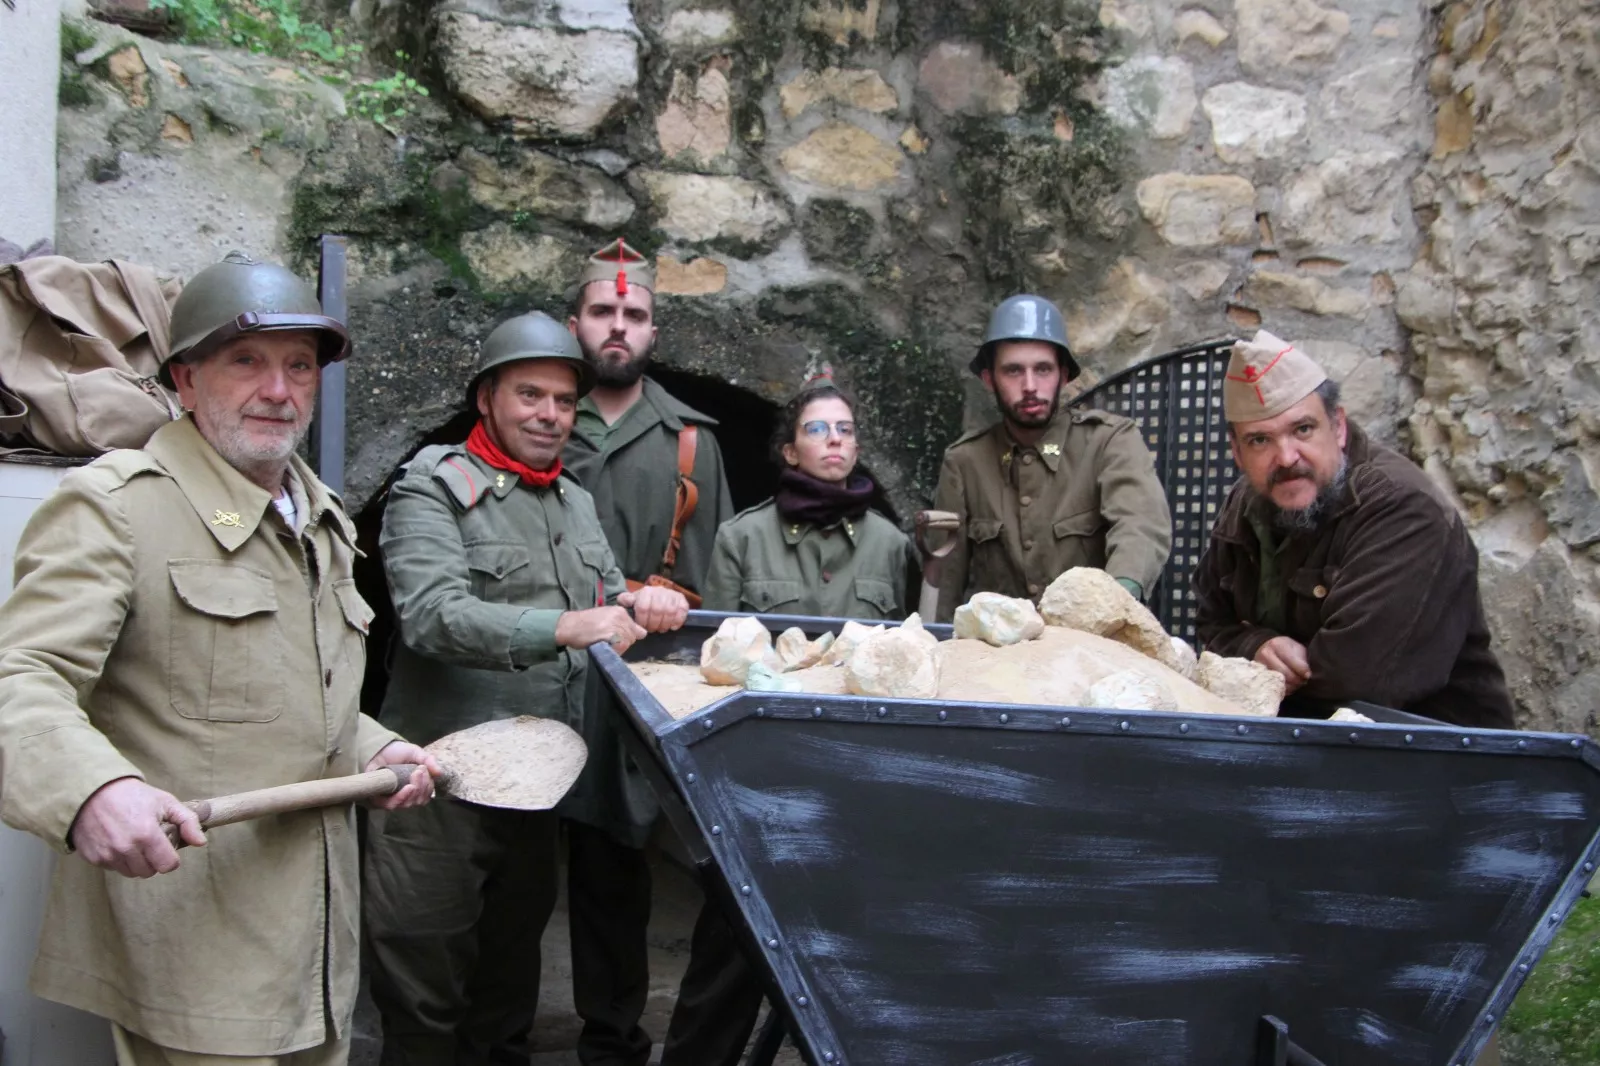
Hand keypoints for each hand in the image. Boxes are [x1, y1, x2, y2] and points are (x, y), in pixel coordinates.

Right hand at [71, 776, 205, 877]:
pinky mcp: (93, 858)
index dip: (171, 858)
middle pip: (149, 872)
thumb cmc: (134, 795)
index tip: (167, 847)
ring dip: (136, 862)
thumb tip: (201, 843)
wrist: (94, 791)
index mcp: (147, 835)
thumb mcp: (166, 802)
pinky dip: (118, 860)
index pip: (167, 866)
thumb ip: (188, 822)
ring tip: (134, 841)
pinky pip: (113, 868)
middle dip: (153, 860)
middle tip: (150, 842)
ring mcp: (107, 855)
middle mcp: (126, 848)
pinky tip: (118, 841)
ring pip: (131, 872)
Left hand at [365, 742, 440, 809]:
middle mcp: (405, 795)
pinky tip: (407, 788)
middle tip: (418, 771)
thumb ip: (428, 760)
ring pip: (407, 804)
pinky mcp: (380, 799)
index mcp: (416, 786)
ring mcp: (393, 798)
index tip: (424, 769)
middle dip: (421, 787)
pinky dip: (401, 798)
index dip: (427, 786)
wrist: (378, 749)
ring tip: (412, 782)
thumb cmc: (397, 752)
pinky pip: (392, 805)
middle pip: (418, 801)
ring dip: (413, 794)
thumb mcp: (416, 752)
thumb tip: (439, 773)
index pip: (426, 795)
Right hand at [556, 605, 646, 652]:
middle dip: (623, 642)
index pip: (636, 629)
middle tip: (608, 641)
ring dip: (618, 648)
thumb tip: (643, 633)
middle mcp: (620, 616)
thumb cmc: (586, 623)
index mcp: (620, 611)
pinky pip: (620, 647)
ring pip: (627, 643)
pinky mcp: (610, 634)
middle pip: (632, 637)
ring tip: (605, 644)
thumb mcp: (606, 617)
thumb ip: (623, 623)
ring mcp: (616, 625)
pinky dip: (613, 651)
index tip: (615, 637)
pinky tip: (603, 646)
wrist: (569, 626)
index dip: (627, 636)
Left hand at [618, 586, 687, 632]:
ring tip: (661, 629)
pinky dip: (678, 620)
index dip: (642, 620)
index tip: (642, 627)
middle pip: (658, 610)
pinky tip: (673, 627)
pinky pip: (683, 610)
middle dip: (654, 624)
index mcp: (646, 591)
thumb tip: (627, 601)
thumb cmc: (641, 603)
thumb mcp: (630, 602)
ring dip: (665, 624)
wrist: (654, 598)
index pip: (643, 607)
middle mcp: (659, 590)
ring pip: (670, 611)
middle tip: (652, 630)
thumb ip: (625, 600)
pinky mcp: (681, 599)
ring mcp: (672, 594)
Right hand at [1255, 635, 1311, 693]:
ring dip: (1292, 686)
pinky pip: (1274, 688)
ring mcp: (1260, 667)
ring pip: (1280, 683)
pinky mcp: (1259, 678)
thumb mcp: (1295, 648)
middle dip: (1297, 680)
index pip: (1291, 661)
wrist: (1265, 649)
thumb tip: (1306, 675)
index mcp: (1276, 645)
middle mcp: (1265, 655)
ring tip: (1296, 683)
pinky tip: (1288, 685)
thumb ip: (1301, 660)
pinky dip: (1284, 689)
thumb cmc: (1285, 649)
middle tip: (1303, 681)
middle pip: (1286, 674)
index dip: (1302, 670)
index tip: (1308, 675)